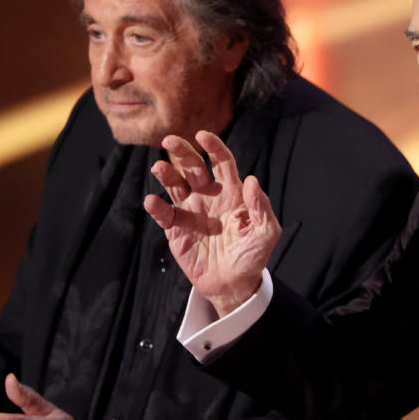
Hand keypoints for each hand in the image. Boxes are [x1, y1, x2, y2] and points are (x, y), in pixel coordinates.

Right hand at [144, 130, 279, 316]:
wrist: (234, 284)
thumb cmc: (252, 255)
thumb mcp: (266, 232)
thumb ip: (261, 207)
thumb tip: (251, 180)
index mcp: (231, 192)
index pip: (221, 162)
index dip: (213, 147)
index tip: (203, 135)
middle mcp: (208, 196)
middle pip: (193, 167)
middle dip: (183, 151)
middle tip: (170, 140)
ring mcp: (191, 211)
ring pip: (175, 185)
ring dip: (166, 174)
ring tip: (159, 168)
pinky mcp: (176, 229)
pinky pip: (164, 214)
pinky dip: (157, 207)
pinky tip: (152, 201)